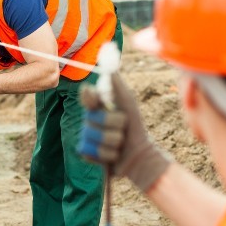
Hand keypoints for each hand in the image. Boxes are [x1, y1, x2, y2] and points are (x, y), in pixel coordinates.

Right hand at [77, 74, 171, 190]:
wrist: (140, 155)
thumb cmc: (135, 129)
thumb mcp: (129, 106)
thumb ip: (119, 88)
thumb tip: (111, 70)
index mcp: (99, 107)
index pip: (87, 97)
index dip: (89, 96)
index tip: (95, 97)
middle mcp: (90, 120)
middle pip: (93, 117)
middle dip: (113, 124)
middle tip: (123, 129)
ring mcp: (86, 136)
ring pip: (94, 135)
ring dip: (113, 141)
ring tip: (120, 144)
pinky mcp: (86, 152)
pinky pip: (91, 151)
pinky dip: (107, 155)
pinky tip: (113, 155)